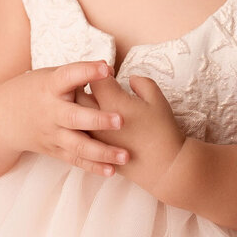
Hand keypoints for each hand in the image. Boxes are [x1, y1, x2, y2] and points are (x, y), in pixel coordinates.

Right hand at [0, 60, 129, 177]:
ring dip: (102, 152)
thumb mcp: (51, 76)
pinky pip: (75, 160)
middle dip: (97, 120)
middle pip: (73, 117)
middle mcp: (50, 112)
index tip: (107, 68)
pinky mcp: (54, 150)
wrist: (3, 118)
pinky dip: (93, 167)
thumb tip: (110, 70)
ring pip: (77, 145)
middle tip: (121, 120)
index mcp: (49, 87)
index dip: (87, 72)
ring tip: (125, 155)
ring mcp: (51, 134)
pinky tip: (113, 171)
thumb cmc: (36, 91)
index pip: (68, 76)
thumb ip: (78, 75)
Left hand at [78, 74, 185, 197]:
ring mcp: (92, 136)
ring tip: (91, 105)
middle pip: (77, 95)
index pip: (94, 78)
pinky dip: (81, 128)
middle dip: (82, 87)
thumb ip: (141, 82)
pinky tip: (93, 126)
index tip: (108, 73)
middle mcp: (96, 117)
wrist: (163, 165)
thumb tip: (130, 78)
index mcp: (111, 101)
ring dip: (79, 108)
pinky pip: (79, 136)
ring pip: (73, 117)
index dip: (100, 72)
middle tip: (94, 86)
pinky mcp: (93, 152)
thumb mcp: (157, 98)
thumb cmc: (161, 129)